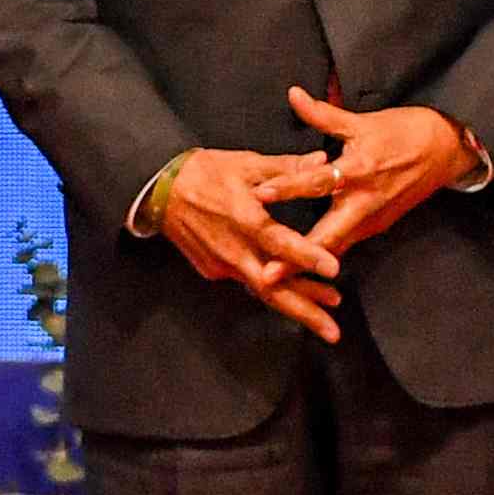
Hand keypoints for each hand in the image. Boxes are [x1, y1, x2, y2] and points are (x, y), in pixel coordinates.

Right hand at [155, 146, 346, 340]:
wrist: (159, 190)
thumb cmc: (203, 172)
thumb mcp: (246, 163)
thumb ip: (287, 168)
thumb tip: (324, 162)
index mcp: (243, 219)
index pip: (278, 243)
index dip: (306, 257)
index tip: (334, 270)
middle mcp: (233, 250)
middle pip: (272, 289)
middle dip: (305, 311)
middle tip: (334, 332)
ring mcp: (222, 265)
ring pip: (263, 291)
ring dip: (296, 305)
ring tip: (327, 319)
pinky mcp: (214, 270)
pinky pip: (247, 281)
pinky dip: (273, 290)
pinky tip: (294, 294)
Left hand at [284, 88, 475, 270]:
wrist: (446, 151)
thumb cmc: (403, 132)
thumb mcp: (363, 122)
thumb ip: (323, 114)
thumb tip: (293, 94)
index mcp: (358, 170)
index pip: (317, 180)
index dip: (288, 187)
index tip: (260, 194)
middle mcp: (364, 202)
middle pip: (326, 237)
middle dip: (297, 259)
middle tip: (268, 276)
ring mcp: (372, 220)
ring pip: (336, 248)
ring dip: (307, 264)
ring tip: (277, 279)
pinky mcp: (376, 227)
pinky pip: (345, 244)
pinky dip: (324, 256)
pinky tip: (301, 269)